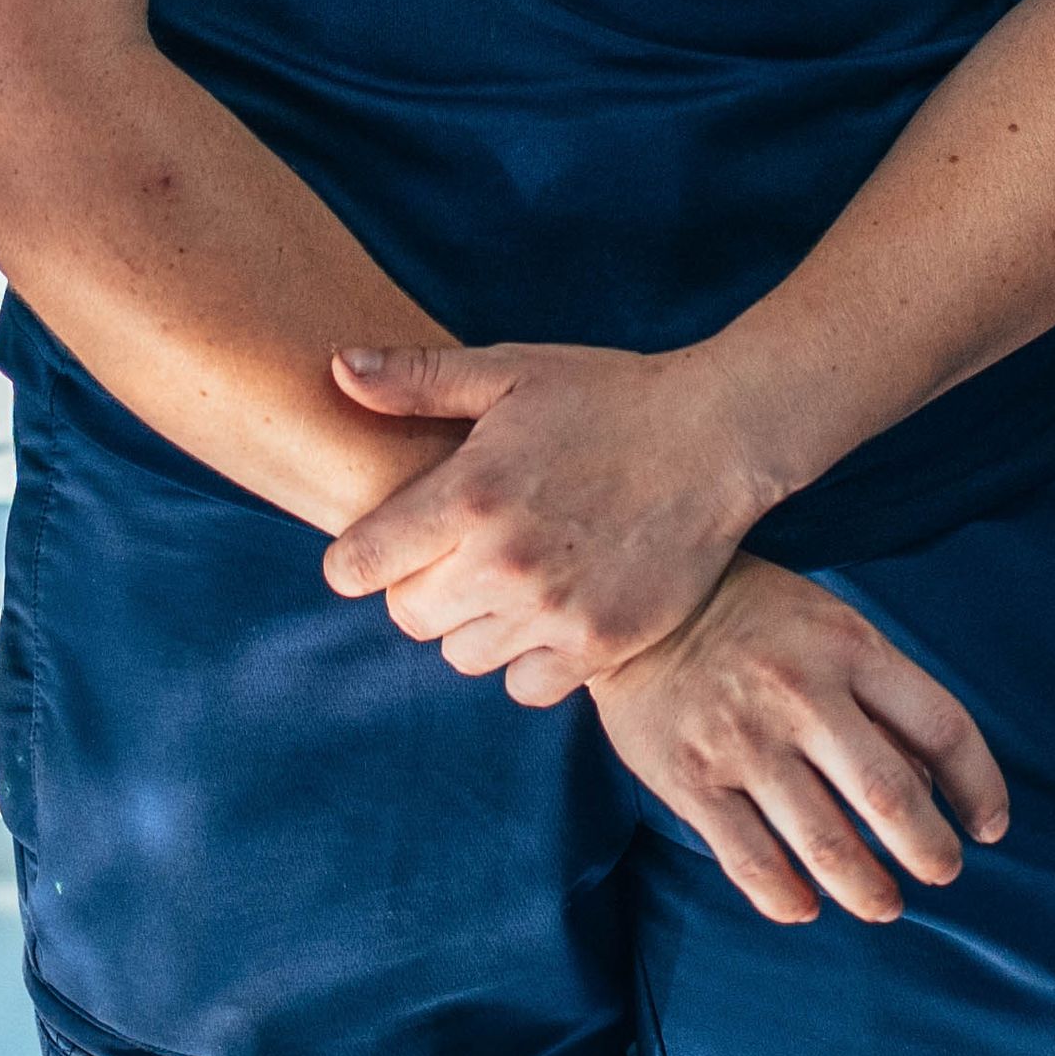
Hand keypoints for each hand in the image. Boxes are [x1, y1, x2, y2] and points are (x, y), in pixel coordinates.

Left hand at [322, 337, 792, 698]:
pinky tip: (550, 611)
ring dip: (474, 624)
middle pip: (408, 617)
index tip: (387, 543)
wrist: (718, 435)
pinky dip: (528, 660)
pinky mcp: (601, 645)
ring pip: (463, 655)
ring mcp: (553, 611)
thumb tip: (336, 368)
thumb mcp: (510, 372)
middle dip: (421, 586)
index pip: (356, 566)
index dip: (360, 557)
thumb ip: (417, 379)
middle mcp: (502, 563)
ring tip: (511, 578)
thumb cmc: (608, 395)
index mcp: (467, 495)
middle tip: (461, 552)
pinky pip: (525, 687)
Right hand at [588, 562, 1012, 922]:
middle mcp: (801, 695)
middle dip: (931, 853)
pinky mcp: (689, 781)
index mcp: (848, 647)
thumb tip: (929, 788)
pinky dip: (789, 900)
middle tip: (942, 872)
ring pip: (829, 847)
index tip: (991, 826)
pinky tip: (808, 906)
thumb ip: (876, 695)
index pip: (943, 727)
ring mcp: (743, 742)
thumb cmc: (751, 618)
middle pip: (893, 799)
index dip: (981, 786)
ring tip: (885, 903)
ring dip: (870, 892)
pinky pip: (753, 864)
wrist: (630, 605)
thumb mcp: (827, 624)